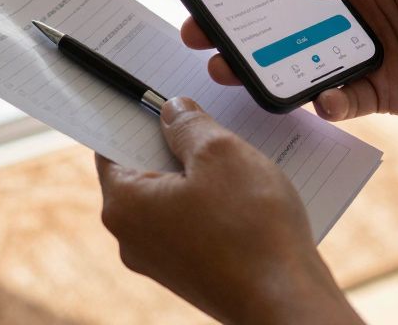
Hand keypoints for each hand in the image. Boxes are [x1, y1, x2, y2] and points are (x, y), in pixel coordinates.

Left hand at [95, 97, 360, 324]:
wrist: (287, 301)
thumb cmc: (251, 227)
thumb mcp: (219, 152)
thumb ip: (187, 123)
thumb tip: (172, 110)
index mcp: (124, 205)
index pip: (110, 146)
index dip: (134, 116)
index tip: (154, 96)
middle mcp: (133, 238)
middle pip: (144, 171)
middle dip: (175, 143)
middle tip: (207, 120)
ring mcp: (163, 261)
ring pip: (174, 197)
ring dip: (200, 174)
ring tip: (237, 157)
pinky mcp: (193, 273)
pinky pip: (195, 223)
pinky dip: (215, 203)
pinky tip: (248, 193)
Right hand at [182, 0, 397, 122]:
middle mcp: (359, 11)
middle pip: (285, 16)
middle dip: (242, 24)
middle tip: (201, 33)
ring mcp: (369, 53)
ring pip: (300, 59)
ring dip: (265, 66)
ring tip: (232, 70)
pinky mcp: (382, 92)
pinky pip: (338, 99)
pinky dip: (322, 102)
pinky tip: (317, 100)